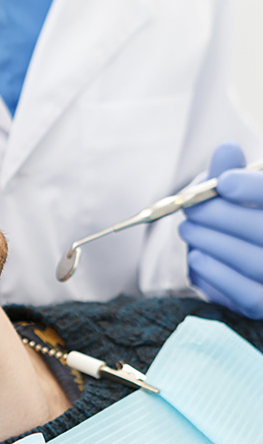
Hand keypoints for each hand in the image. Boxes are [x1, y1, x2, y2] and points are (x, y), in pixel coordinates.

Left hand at [179, 141, 262, 318]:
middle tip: (189, 208)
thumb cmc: (239, 222)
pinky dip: (216, 273)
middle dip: (221, 216)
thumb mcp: (235, 194)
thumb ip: (230, 171)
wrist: (240, 271)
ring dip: (212, 242)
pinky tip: (197, 257)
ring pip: (255, 261)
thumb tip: (226, 149)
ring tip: (187, 230)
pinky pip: (247, 294)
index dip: (254, 188)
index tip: (222, 182)